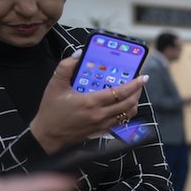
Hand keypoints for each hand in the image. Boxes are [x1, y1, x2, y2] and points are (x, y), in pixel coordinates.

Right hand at [29, 52, 148, 153]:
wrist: (47, 136)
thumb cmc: (51, 111)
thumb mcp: (55, 85)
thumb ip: (66, 67)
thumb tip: (79, 55)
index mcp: (91, 102)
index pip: (120, 92)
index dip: (134, 84)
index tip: (142, 77)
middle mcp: (100, 115)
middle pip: (129, 103)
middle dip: (138, 91)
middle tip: (140, 82)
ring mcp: (102, 125)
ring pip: (128, 114)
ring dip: (134, 102)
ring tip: (134, 93)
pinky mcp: (101, 131)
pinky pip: (121, 122)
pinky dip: (127, 113)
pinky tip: (124, 105)